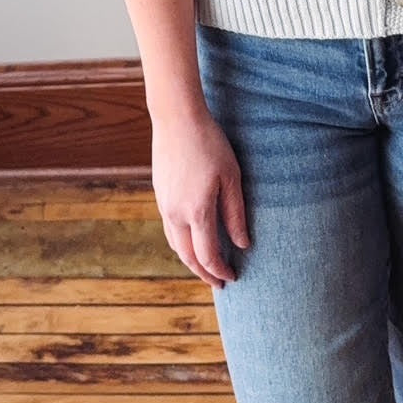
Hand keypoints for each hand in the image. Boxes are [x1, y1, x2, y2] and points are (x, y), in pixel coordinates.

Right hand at [150, 110, 250, 289]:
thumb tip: (243, 244)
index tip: (233, 278)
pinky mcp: (160, 194)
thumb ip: (236, 213)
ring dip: (190, 260)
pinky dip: (181, 243)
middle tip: (219, 283)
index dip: (220, 271)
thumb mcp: (232, 177)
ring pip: (175, 245)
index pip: (208, 255)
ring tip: (206, 266)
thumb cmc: (210, 143)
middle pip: (187, 257)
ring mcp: (164, 205)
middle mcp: (175, 214)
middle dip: (204, 273)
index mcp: (196, 211)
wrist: (176, 118)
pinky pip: (169, 229)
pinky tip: (192, 239)